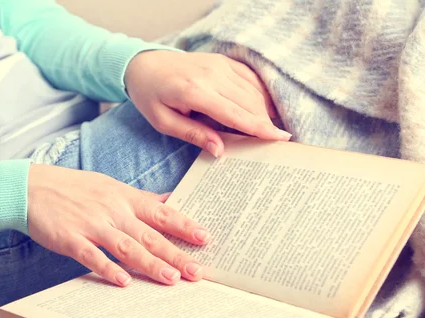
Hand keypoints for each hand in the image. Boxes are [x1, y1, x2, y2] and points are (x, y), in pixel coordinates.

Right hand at [27, 164, 208, 285]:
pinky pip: (91, 256)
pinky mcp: (70, 239)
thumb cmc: (75, 188)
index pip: (161, 212)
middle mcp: (113, 211)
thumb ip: (141, 198)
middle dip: (176, 253)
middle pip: (149, 235)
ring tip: (171, 279)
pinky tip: (124, 282)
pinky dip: (107, 269)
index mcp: (125, 198)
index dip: (184, 225)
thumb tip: (169, 200)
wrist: (30, 186)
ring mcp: (92, 225)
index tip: (206, 238)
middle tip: (197, 272)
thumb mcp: (111, 186)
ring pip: (126, 247)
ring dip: (150, 264)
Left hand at [125, 51, 289, 156]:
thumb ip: (193, 134)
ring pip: (253, 90)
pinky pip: (250, 77)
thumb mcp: (164, 121)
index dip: (259, 127)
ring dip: (264, 110)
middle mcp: (211, 75)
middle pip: (249, 102)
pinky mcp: (224, 60)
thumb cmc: (152, 96)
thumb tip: (219, 150)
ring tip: (268, 128)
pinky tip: (263, 108)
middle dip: (265, 122)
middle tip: (277, 140)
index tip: (280, 138)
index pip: (235, 113)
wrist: (145, 64)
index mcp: (195, 92)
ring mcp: (219, 64)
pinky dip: (260, 93)